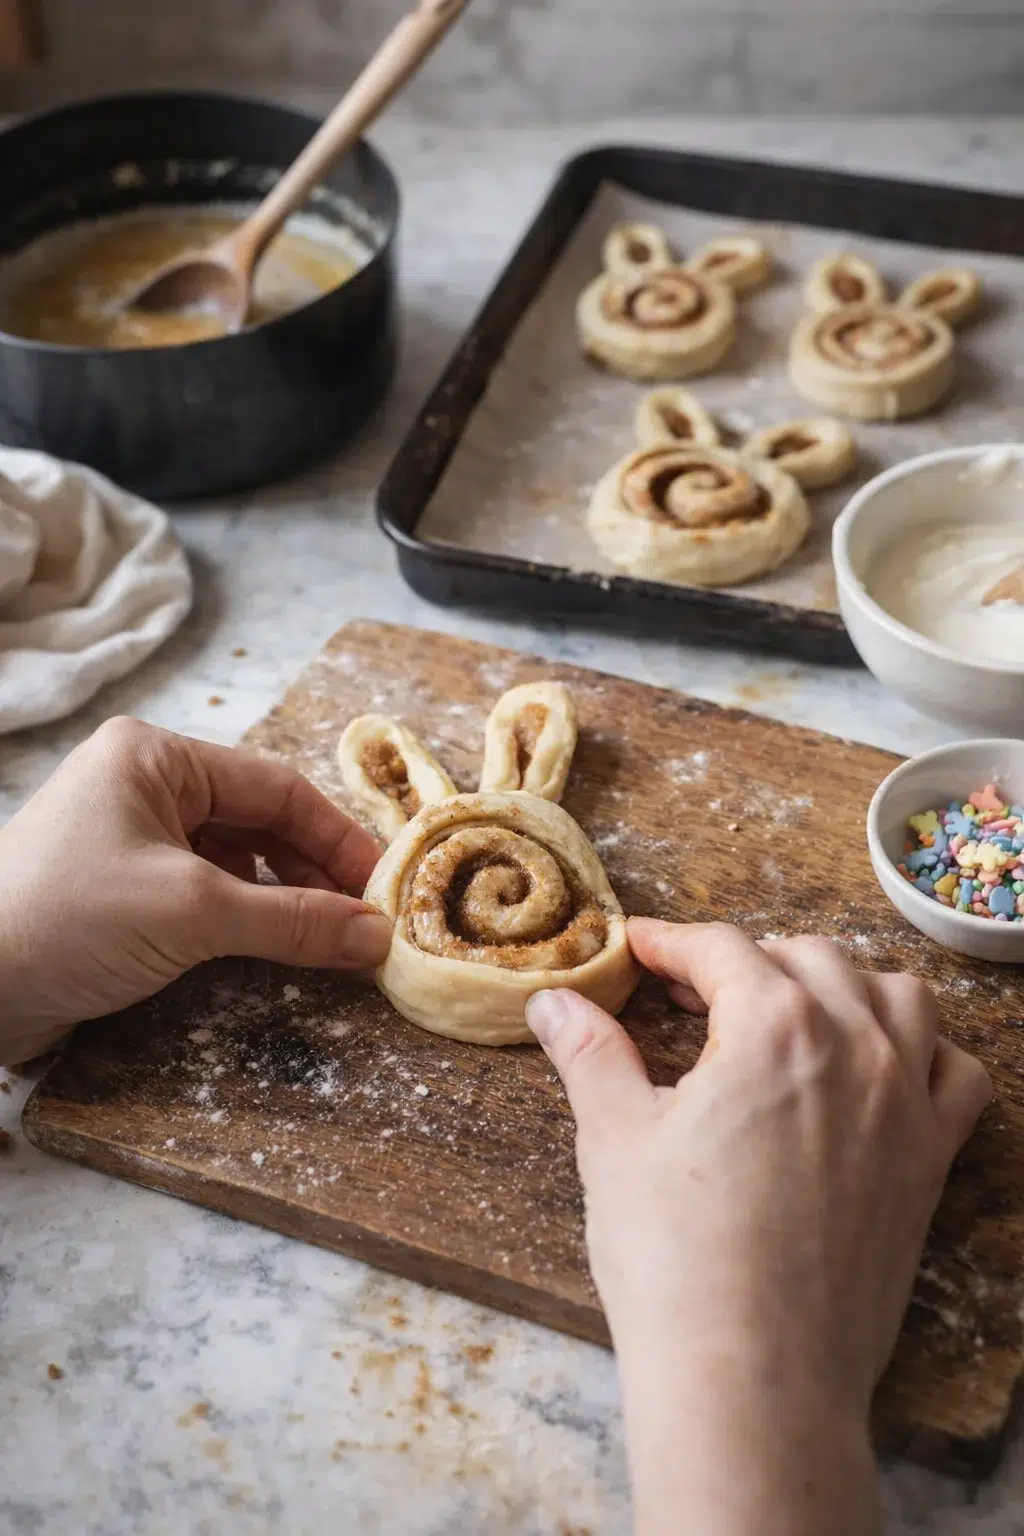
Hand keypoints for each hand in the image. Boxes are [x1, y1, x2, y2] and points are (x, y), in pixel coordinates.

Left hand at [0, 717, 390, 1065]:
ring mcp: (127, 836)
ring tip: (328, 939)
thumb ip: (291, 920)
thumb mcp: (191, 913)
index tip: (382, 888)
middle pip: (258, 819)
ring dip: (282, 897)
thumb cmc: (68, 922)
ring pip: (234, 858)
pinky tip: (272, 946)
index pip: (275, 787)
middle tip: (364, 921)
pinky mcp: (118, 888)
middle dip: (313, 871)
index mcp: (154, 757)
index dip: (337, 838)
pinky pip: (203, 890)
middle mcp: (142, 785)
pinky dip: (244, 917)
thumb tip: (375, 935)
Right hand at [526, 920, 990, 1535]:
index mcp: (774, 1026)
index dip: (671, 941)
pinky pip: (954, 1072)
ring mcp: (904, 1103)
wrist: (754, 1379)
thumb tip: (555, 1003)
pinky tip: (878, 1065)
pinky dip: (923, 1049)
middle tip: (693, 992)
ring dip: (840, 983)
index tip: (640, 949)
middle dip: (746, 959)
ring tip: (788, 1010)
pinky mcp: (929, 1162)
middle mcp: (855, 1047)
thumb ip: (590, 1053)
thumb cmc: (678, 1261)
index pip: (721, 948)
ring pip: (896, 995)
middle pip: (808, 957)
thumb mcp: (614, 1140)